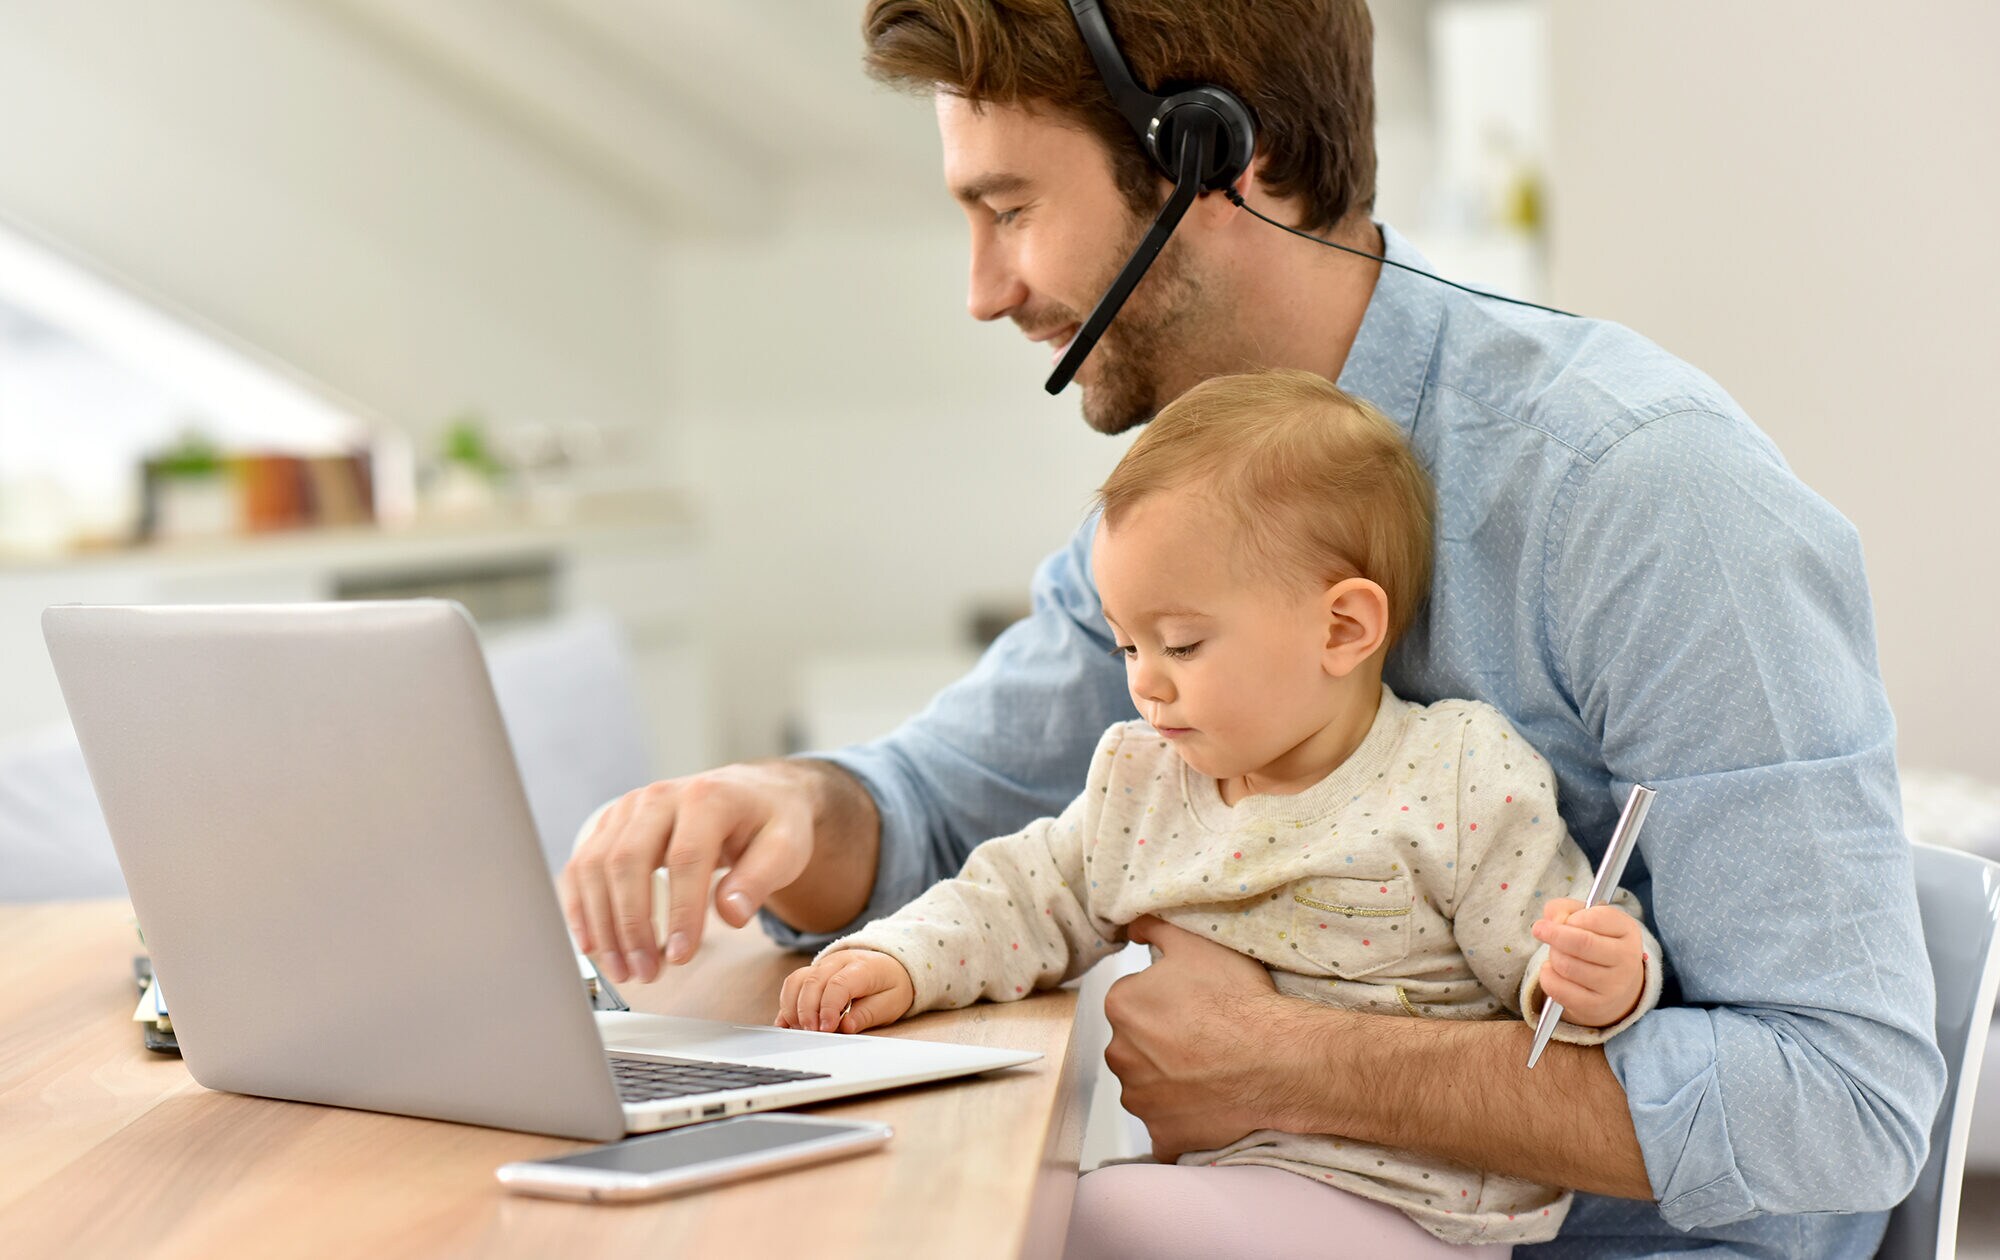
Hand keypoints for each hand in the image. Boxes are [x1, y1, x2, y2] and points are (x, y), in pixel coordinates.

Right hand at [561, 762, 818, 983]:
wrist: (751, 793)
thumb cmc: (769, 823)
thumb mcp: (785, 847)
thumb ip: (761, 879)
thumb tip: (731, 915)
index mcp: (707, 797)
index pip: (685, 858)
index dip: (680, 912)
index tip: (681, 956)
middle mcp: (660, 796)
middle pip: (628, 861)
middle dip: (632, 925)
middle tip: (646, 973)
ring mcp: (629, 808)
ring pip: (597, 866)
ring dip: (604, 924)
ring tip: (624, 971)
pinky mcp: (610, 824)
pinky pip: (582, 866)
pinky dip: (582, 908)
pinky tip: (594, 945)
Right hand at [776, 949, 914, 1033]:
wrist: (889, 965)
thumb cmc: (890, 986)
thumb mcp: (890, 1003)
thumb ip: (867, 1014)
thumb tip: (845, 1027)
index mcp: (863, 967)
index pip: (839, 984)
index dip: (828, 1007)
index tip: (826, 1029)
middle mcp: (839, 961)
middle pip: (813, 981)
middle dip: (808, 1010)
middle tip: (811, 1033)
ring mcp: (823, 965)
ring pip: (798, 980)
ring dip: (794, 1007)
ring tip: (800, 1030)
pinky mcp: (812, 973)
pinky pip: (792, 984)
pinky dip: (787, 1004)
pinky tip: (786, 1023)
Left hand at [1103, 917, 1289, 1161]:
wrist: (1278, 1059)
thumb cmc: (1239, 1002)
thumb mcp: (1195, 944)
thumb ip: (1153, 927)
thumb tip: (1131, 927)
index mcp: (1122, 1006)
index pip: (1134, 1003)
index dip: (1166, 1003)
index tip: (1194, 1007)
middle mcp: (1120, 1054)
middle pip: (1136, 1047)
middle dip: (1161, 1045)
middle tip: (1204, 1040)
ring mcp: (1140, 1100)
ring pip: (1147, 1088)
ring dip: (1170, 1083)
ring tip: (1211, 1072)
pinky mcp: (1163, 1135)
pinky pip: (1165, 1131)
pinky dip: (1180, 1123)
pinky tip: (1208, 1107)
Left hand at [1529, 898, 1645, 1026]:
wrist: (1615, 988)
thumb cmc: (1596, 944)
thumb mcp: (1587, 919)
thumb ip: (1565, 909)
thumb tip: (1550, 917)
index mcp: (1628, 930)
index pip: (1596, 918)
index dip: (1570, 917)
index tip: (1560, 919)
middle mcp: (1627, 959)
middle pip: (1581, 943)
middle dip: (1553, 934)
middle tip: (1540, 929)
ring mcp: (1614, 986)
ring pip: (1566, 965)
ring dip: (1552, 956)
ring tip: (1556, 954)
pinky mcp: (1595, 1006)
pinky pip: (1557, 988)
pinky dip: (1547, 976)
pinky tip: (1553, 971)